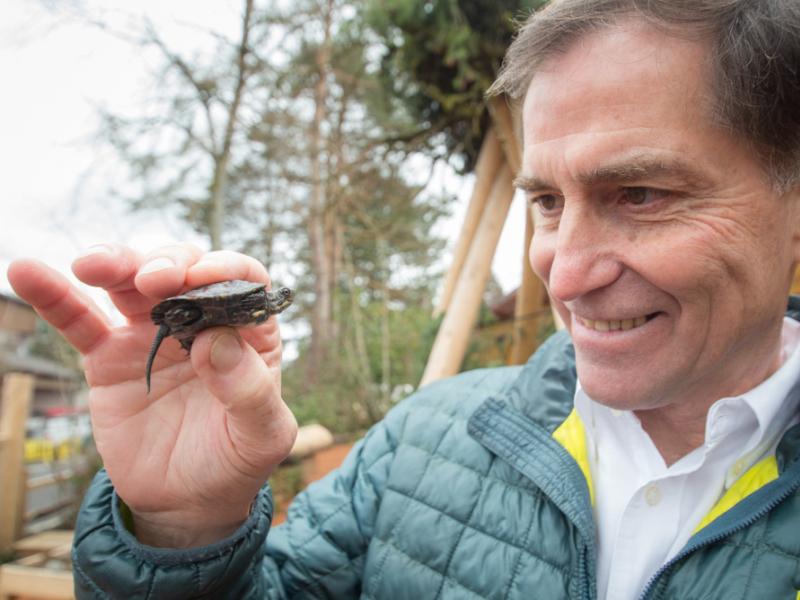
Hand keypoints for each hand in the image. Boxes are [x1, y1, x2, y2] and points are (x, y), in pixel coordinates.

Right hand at [8, 244, 297, 546]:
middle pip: (184, 271)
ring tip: (92, 264)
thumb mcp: (261, 437)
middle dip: (168, 263)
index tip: (203, 278)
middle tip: (154, 280)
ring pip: (131, 284)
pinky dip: (54, 295)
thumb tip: (215, 342)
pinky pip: (79, 321)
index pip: (243, 281)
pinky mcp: (109, 357)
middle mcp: (201, 322)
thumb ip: (250, 391)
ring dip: (115, 263)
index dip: (226, 269)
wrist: (186, 501)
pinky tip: (26, 272)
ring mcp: (152, 335)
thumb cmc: (235, 461)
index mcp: (248, 332)